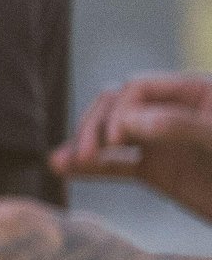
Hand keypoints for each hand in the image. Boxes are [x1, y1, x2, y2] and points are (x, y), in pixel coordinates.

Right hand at [52, 73, 211, 221]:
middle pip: (118, 107)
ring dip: (85, 144)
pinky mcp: (156, 170)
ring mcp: (163, 142)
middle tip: (87, 155)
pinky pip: (115, 164)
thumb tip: (126, 120)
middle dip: (97, 127)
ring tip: (65, 162)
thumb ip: (179, 127)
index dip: (120, 110)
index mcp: (196, 94)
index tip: (115, 142)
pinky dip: (90, 167)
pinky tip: (63, 168)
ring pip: (110, 134)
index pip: (140, 89)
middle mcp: (174, 113)